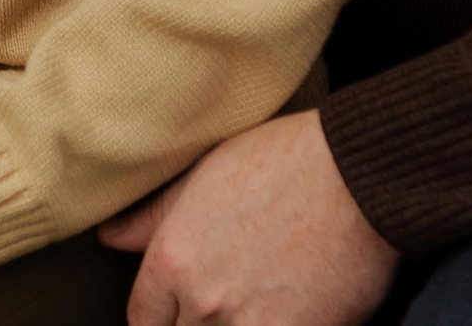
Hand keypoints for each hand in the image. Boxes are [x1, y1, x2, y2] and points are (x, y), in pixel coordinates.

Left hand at [100, 111, 396, 325]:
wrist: (360, 175)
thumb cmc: (284, 161)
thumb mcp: (203, 174)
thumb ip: (153, 217)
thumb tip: (111, 238)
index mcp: (172, 259)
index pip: (143, 320)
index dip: (162, 318)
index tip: (179, 311)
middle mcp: (203, 300)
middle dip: (197, 324)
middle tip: (227, 300)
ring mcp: (251, 325)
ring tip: (255, 304)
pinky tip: (287, 312)